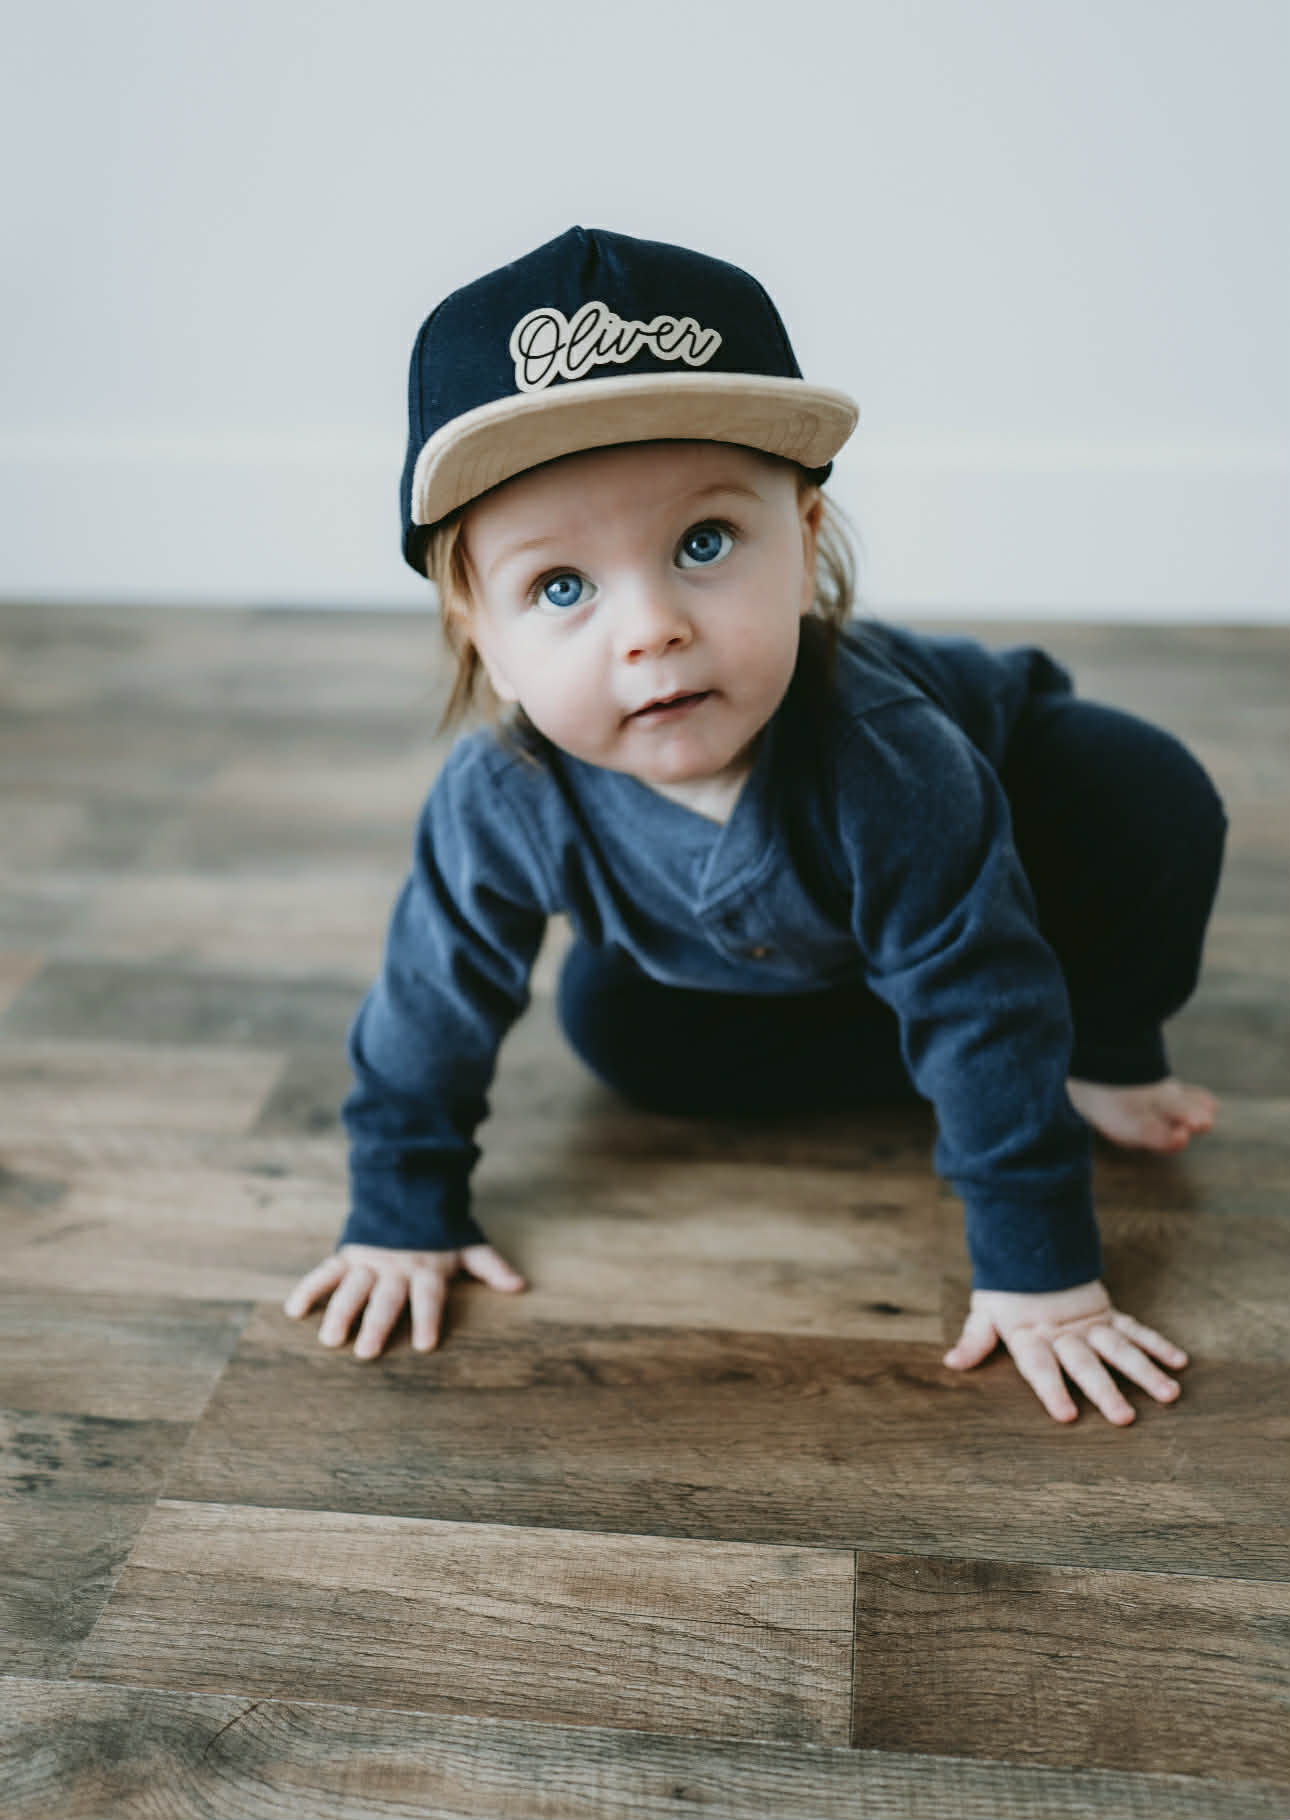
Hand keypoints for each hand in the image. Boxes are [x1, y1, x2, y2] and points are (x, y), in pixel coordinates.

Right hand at [284, 1242, 525, 1359]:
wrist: (409, 1189)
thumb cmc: (440, 1230)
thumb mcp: (467, 1245)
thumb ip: (490, 1267)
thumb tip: (520, 1286)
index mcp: (427, 1268)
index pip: (428, 1296)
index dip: (427, 1318)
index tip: (423, 1345)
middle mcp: (397, 1267)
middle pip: (386, 1298)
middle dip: (377, 1324)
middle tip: (367, 1353)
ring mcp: (370, 1261)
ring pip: (353, 1288)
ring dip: (340, 1312)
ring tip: (331, 1340)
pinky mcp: (349, 1255)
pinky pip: (326, 1272)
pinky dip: (309, 1288)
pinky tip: (294, 1309)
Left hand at [943, 1278, 1187, 1424]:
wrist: (1032, 1245)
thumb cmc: (1007, 1290)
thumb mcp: (985, 1312)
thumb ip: (974, 1340)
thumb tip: (951, 1364)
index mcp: (1031, 1335)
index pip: (1040, 1367)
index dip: (1051, 1390)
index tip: (1067, 1416)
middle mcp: (1064, 1333)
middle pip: (1086, 1364)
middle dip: (1105, 1391)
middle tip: (1126, 1418)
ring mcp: (1090, 1324)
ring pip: (1120, 1348)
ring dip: (1145, 1372)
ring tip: (1169, 1395)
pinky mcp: (1108, 1314)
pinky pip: (1136, 1330)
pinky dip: (1158, 1344)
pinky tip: (1179, 1363)